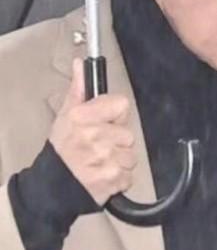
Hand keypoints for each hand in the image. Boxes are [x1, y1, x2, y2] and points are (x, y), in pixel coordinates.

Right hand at [49, 59, 136, 205]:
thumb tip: (81, 64)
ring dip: (119, 160)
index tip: (106, 122)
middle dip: (117, 141)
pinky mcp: (112, 179)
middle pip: (128, 134)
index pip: (122, 105)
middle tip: (99, 147)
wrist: (53, 185)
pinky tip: (103, 175)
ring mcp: (105, 159)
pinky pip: (129, 175)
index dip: (116, 116)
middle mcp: (95, 136)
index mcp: (84, 117)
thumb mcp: (65, 116)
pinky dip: (119, 177)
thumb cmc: (62, 149)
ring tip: (101, 162)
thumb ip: (78, 90)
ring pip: (131, 155)